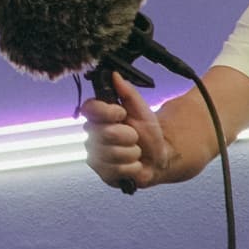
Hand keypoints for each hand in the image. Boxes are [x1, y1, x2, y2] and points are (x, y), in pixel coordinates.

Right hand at [81, 71, 172, 191]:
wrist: (159, 157)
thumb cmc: (148, 132)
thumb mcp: (141, 109)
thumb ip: (127, 92)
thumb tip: (115, 74)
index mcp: (97, 118)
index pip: (89, 109)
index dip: (106, 112)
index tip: (121, 113)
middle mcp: (92, 137)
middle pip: (104, 133)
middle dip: (127, 136)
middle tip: (134, 137)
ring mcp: (95, 156)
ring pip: (112, 153)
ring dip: (132, 152)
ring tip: (135, 152)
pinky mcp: (103, 174)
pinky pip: (117, 169)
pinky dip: (132, 167)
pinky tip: (134, 164)